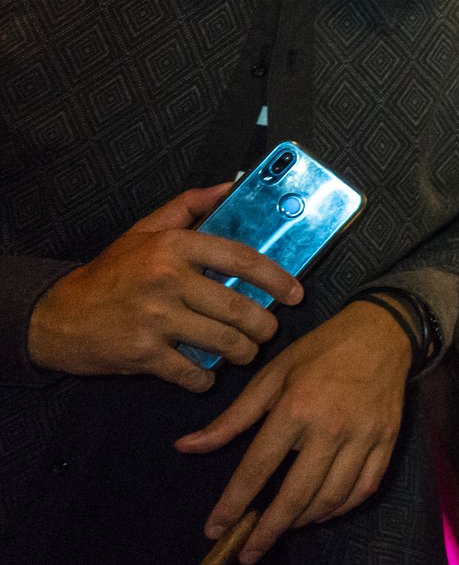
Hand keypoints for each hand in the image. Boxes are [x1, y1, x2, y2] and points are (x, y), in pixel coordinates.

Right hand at [25, 184, 304, 391]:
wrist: (57, 316)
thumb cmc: (110, 273)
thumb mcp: (144, 231)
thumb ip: (188, 206)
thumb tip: (230, 187)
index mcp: (173, 246)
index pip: (241, 258)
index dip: (276, 277)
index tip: (295, 292)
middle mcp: (167, 280)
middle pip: (238, 308)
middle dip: (264, 325)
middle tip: (268, 330)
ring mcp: (155, 319)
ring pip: (223, 341)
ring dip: (243, 352)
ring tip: (246, 351)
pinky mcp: (143, 353)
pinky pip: (192, 371)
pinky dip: (206, 378)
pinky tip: (207, 373)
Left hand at [177, 301, 411, 563]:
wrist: (383, 332)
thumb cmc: (320, 351)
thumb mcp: (270, 376)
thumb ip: (232, 418)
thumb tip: (186, 447)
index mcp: (295, 409)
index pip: (257, 469)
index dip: (233, 504)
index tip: (214, 530)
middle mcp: (331, 428)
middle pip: (296, 494)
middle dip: (268, 530)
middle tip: (248, 553)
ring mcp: (364, 437)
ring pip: (332, 498)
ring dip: (304, 521)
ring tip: (284, 527)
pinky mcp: (387, 441)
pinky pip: (365, 488)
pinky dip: (342, 508)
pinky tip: (323, 512)